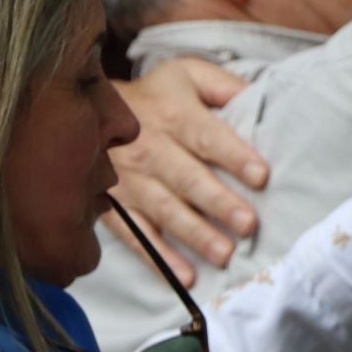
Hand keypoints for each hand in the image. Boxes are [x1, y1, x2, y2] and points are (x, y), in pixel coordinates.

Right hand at [100, 58, 270, 286]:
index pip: (208, 137)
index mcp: (174, 114)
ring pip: (165, 210)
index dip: (235, 156)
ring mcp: (130, 180)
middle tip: (248, 225)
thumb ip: (223, 85)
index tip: (261, 176)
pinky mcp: (114, 206)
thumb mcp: (187, 75)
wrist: (90, 111)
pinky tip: (184, 276)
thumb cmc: (156, 96)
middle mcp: (151, 148)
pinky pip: (136, 234)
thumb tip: (260, 99)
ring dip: (194, 235)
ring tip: (224, 255)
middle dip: (218, 202)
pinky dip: (158, 257)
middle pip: (188, 179)